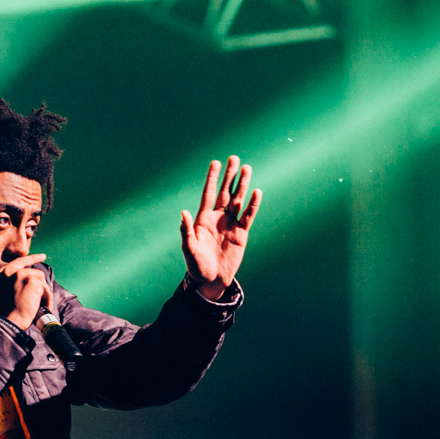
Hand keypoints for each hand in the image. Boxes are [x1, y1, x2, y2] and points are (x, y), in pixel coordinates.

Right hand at [0, 253, 52, 329]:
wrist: (9, 321)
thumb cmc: (7, 312)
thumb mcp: (4, 293)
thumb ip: (12, 282)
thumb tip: (29, 277)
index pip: (18, 262)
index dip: (30, 259)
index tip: (40, 256)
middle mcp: (8, 271)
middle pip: (31, 270)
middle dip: (39, 274)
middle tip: (43, 258)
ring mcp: (20, 275)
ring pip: (40, 279)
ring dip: (43, 293)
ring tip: (40, 304)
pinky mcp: (31, 281)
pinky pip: (45, 288)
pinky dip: (47, 298)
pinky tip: (43, 306)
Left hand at [180, 156, 261, 299]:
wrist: (211, 280)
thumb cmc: (196, 266)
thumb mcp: (189, 249)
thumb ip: (187, 231)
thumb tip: (183, 212)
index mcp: (203, 218)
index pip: (209, 193)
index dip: (212, 178)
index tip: (216, 162)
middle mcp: (217, 218)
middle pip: (225, 192)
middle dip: (230, 175)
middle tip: (235, 158)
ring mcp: (230, 224)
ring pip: (238, 200)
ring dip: (242, 185)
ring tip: (247, 168)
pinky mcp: (241, 234)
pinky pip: (248, 216)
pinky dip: (252, 205)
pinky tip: (256, 192)